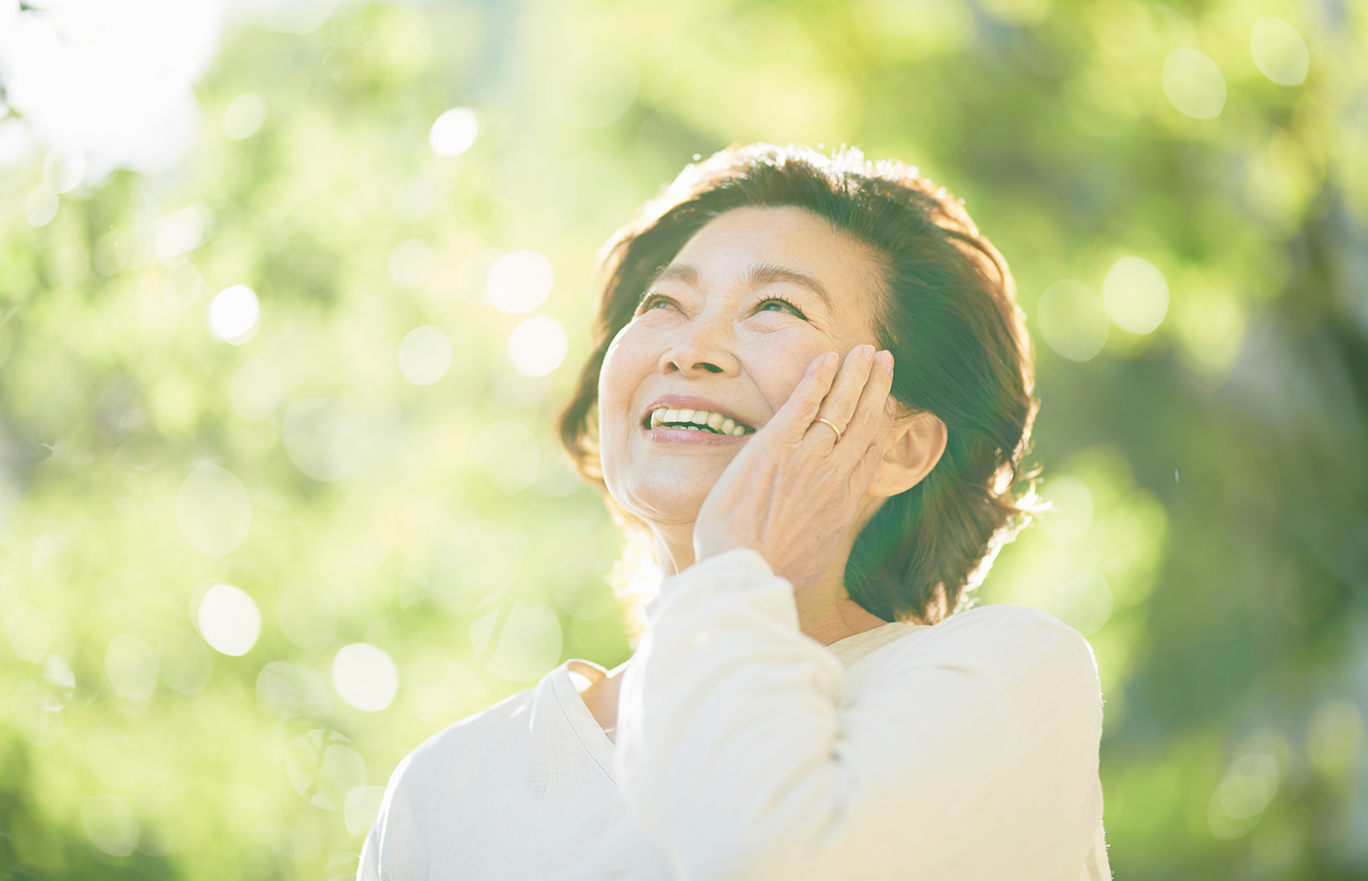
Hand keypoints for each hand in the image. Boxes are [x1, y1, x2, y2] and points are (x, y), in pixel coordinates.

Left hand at [692, 345, 895, 591]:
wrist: (746, 573)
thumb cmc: (771, 572)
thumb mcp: (815, 557)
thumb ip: (824, 533)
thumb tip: (822, 530)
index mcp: (844, 503)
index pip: (870, 452)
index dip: (881, 422)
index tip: (886, 403)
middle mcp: (834, 476)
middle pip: (864, 421)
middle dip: (877, 387)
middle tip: (885, 361)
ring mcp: (808, 459)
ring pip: (842, 406)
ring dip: (856, 374)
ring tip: (867, 351)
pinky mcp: (777, 446)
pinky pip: (805, 402)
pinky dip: (820, 378)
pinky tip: (829, 359)